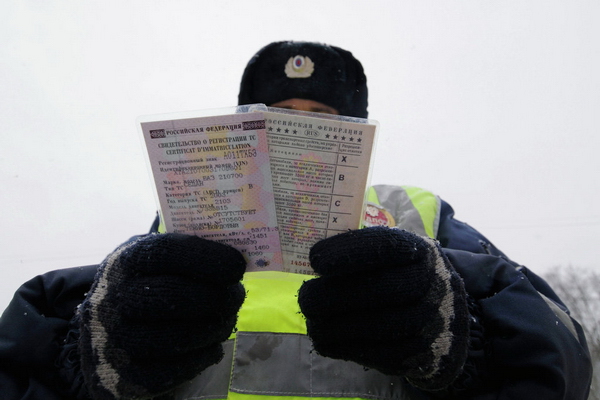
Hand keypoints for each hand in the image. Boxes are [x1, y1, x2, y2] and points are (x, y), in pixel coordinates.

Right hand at [78, 233, 245, 399]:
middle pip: (176, 297)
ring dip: (215, 327)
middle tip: (237, 296)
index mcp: (126, 261)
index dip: (207, 259)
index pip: (166, 253)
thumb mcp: (153, 259)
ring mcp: (118, 340)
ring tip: (227, 319)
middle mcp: (116, 299)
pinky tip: (212, 344)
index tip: (237, 266)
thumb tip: (236, 254)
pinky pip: (176, 369)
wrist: (103, 330)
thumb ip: (187, 253)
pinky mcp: (128, 375)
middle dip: (218, 297)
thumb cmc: (143, 284)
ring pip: (180, 336)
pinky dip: (203, 356)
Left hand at [298, 227, 469, 390]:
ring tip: (312, 322)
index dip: (348, 252)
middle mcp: (429, 284)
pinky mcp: (420, 354)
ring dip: (335, 327)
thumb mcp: (392, 255)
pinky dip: (347, 348)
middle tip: (305, 297)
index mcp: (418, 251)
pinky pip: (380, 354)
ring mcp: (428, 321)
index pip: (385, 246)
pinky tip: (326, 341)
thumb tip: (311, 260)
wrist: (446, 315)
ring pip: (378, 326)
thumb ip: (360, 252)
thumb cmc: (403, 276)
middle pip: (378, 290)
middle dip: (333, 295)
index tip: (315, 260)